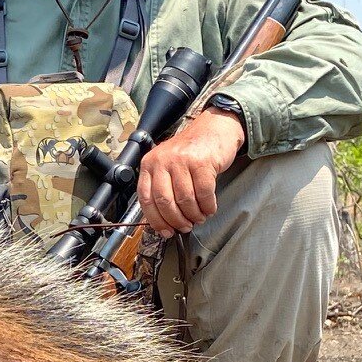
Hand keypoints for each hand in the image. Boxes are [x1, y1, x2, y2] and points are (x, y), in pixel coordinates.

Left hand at [138, 107, 243, 235]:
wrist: (214, 129)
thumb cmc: (191, 151)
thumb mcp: (168, 165)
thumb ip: (162, 188)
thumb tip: (164, 222)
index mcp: (150, 164)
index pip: (146, 199)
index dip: (156, 220)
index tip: (165, 231)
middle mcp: (163, 161)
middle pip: (165, 202)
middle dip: (176, 220)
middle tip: (186, 227)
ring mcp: (182, 160)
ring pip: (185, 200)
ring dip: (194, 215)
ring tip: (199, 217)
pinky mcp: (202, 162)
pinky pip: (204, 194)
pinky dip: (208, 206)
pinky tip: (209, 208)